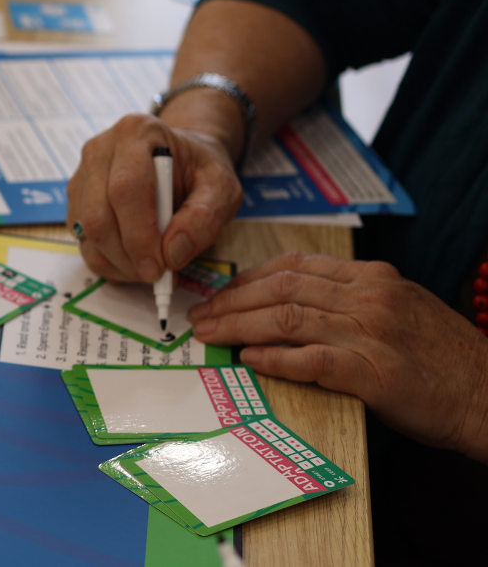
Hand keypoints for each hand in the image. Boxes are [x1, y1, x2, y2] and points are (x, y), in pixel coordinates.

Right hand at [67, 113, 243, 283]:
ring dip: (118, 263)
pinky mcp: (75, 202)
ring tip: (152, 269)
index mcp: (136, 133)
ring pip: (87, 233)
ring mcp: (81, 177)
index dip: (139, 235)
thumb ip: (204, 218)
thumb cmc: (200, 170)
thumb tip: (172, 254)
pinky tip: (135, 262)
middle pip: (98, 215)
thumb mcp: (222, 188)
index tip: (160, 267)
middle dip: (127, 256)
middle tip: (157, 276)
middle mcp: (99, 150)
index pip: (126, 189)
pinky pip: (83, 242)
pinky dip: (109, 263)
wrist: (179, 161)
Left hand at [189, 252, 487, 461]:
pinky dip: (274, 359)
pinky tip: (250, 361)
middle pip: (281, 289)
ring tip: (210, 337)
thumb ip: (349, 300)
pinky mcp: (374, 372)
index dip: (248, 278)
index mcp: (373, 277)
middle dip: (231, 301)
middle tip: (200, 317)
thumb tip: (288, 303)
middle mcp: (370, 297)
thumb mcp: (398, 309)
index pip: (295, 266)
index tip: (220, 292)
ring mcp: (371, 333)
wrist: (487, 393)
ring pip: (287, 318)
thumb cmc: (439, 357)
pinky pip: (310, 359)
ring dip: (239, 327)